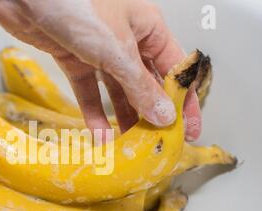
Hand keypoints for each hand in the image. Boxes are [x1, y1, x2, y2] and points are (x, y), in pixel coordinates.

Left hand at [0, 0, 200, 140]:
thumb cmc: (77, 4)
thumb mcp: (117, 49)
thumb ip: (140, 85)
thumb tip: (164, 115)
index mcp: (148, 28)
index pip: (174, 70)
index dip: (183, 101)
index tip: (188, 129)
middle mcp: (126, 39)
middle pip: (146, 83)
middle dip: (153, 114)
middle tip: (158, 144)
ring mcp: (99, 50)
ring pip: (117, 90)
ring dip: (124, 118)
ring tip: (131, 147)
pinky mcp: (73, 58)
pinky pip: (88, 90)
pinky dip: (93, 112)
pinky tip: (100, 135)